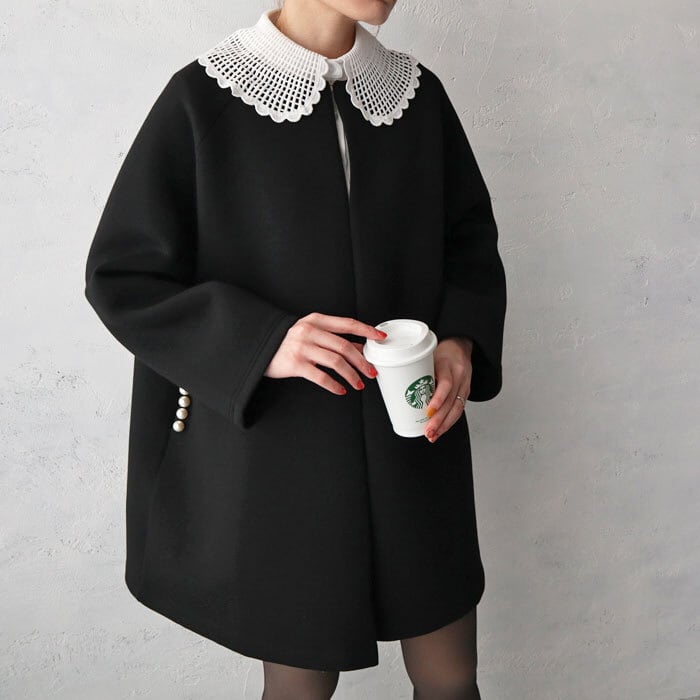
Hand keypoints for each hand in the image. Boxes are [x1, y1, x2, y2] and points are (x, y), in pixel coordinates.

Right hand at [265, 312, 384, 394]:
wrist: (261, 348)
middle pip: (344, 346)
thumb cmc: (289, 341)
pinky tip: (341, 390)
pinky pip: (320, 376)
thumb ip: (334, 339)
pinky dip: (334, 385)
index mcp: (316, 320)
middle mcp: (310, 331)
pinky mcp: (295, 364)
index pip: (347, 324)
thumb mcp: (312, 333)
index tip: (380, 338)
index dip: (366, 331)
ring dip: (351, 375)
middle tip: (371, 372)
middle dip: (362, 361)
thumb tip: (362, 349)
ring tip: (359, 384)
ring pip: (335, 362)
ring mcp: (302, 347)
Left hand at [423, 337, 472, 442]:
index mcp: (448, 365)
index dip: (438, 399)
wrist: (460, 345)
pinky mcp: (466, 392)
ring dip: (444, 425)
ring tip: (433, 435)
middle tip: (427, 431)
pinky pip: (459, 409)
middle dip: (439, 419)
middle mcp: (460, 375)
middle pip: (451, 401)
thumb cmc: (439, 352)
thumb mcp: (428, 357)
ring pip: (457, 409)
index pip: (446, 384)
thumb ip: (417, 372)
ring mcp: (465, 385)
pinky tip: (440, 430)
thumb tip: (395, 388)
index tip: (428, 411)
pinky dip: (449, 422)